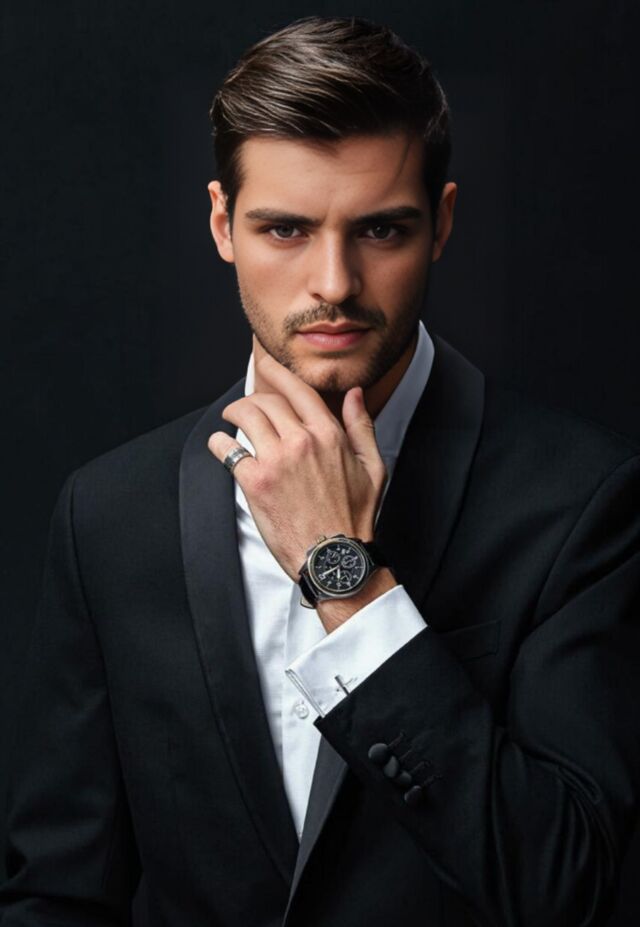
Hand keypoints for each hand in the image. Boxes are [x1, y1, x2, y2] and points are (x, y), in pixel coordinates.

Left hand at [207, 353, 387, 582]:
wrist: (335, 557)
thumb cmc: (354, 516)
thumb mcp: (373, 467)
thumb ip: (361, 426)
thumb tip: (355, 394)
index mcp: (328, 434)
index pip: (296, 389)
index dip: (276, 371)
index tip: (265, 365)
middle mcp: (301, 441)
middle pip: (265, 400)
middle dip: (252, 398)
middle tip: (245, 407)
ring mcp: (276, 461)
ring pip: (245, 416)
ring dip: (233, 413)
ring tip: (230, 420)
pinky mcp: (256, 483)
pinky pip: (227, 449)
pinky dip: (219, 443)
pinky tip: (221, 445)